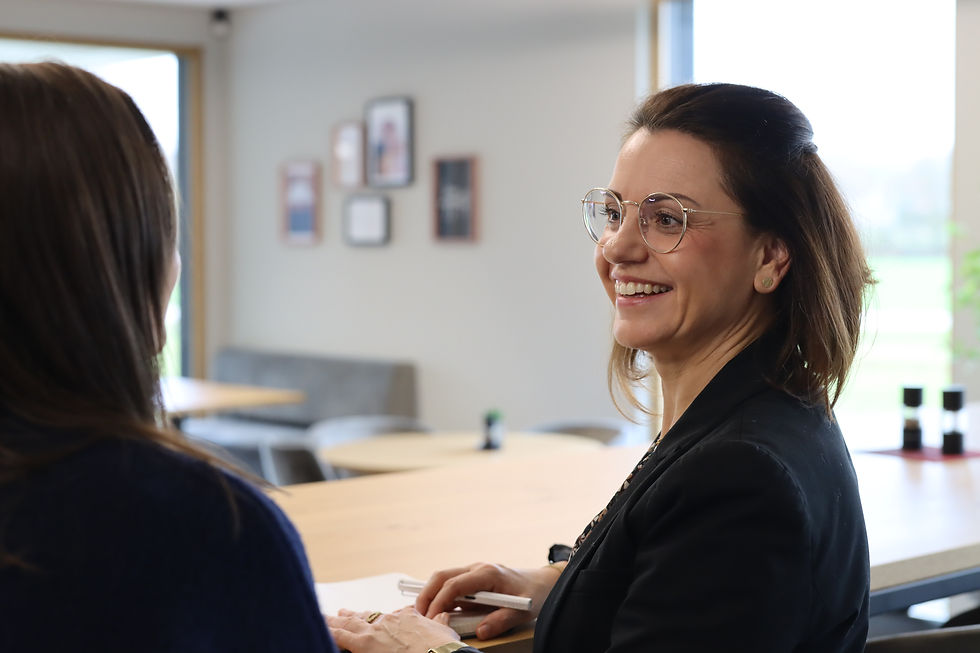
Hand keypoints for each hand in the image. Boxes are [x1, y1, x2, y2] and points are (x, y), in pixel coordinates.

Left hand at [327, 607, 458, 652]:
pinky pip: (340, 637)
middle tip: (341, 613)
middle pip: (365, 616)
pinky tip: (321, 629)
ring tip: (324, 618)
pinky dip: (329, 632)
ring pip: (349, 624)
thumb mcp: (444, 631)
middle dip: (352, 615)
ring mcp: (374, 632)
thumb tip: (443, 616)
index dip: (378, 617)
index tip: (374, 617)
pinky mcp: (363, 644)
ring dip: (335, 621)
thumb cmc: (441, 647)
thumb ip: (440, 622)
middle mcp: (388, 621)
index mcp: (406, 618)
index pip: (388, 616)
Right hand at [415, 562, 563, 639]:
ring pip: (443, 578)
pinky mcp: (473, 579)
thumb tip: (480, 632)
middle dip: (426, 595)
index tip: (431, 619)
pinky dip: (439, 597)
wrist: (543, 582)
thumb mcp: (522, 611)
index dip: (439, 601)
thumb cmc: (534, 594)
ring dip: (430, 595)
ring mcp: (474, 571)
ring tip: (423, 616)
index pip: (454, 584)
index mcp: (487, 573)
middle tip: (418, 616)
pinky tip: (436, 612)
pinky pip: (450, 585)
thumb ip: (501, 621)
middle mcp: (477, 568)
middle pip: (442, 576)